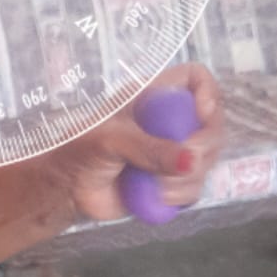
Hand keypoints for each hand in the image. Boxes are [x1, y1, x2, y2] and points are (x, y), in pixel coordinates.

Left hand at [34, 61, 224, 222]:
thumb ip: (149, 149)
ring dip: (188, 178)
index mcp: (154, 97)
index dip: (208, 94)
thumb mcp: (111, 141)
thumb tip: (191, 162)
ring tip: (158, 186)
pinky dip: (182, 196)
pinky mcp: (170, 183)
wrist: (65, 190)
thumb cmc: (79, 151)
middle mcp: (168, 122)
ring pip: (205, 161)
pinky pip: (194, 188)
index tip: (202, 116)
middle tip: (185, 163)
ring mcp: (171, 154)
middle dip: (203, 147)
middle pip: (211, 124)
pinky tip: (158, 196)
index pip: (196, 80)